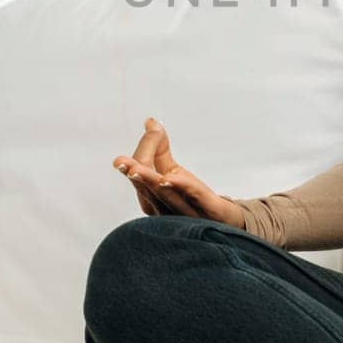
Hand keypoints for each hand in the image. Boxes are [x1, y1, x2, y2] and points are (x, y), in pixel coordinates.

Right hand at [110, 116, 245, 228]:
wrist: (220, 221)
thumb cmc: (189, 197)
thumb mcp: (172, 170)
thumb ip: (159, 147)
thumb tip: (150, 121)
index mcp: (150, 197)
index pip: (141, 172)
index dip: (146, 148)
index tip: (154, 129)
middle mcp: (162, 208)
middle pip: (147, 188)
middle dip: (135, 173)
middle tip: (121, 162)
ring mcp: (182, 213)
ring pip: (163, 197)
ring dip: (150, 181)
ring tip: (137, 170)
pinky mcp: (206, 211)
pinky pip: (191, 199)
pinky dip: (179, 187)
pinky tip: (169, 179)